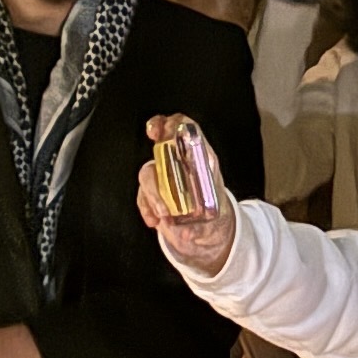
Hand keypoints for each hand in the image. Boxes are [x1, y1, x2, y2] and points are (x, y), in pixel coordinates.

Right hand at [135, 113, 237, 274]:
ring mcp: (165, 177)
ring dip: (152, 196)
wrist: (210, 230)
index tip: (158, 132)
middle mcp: (179, 163)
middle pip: (160, 150)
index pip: (184, 128)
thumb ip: (199, 226)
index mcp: (200, 158)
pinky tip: (155, 221)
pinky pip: (142, 196)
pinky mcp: (154, 192)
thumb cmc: (215, 213)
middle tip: (158, 189)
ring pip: (148, 175)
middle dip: (155, 171)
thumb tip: (186, 233)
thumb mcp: (215, 218)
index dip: (169, 124)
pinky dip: (146, 209)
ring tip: (164, 216)